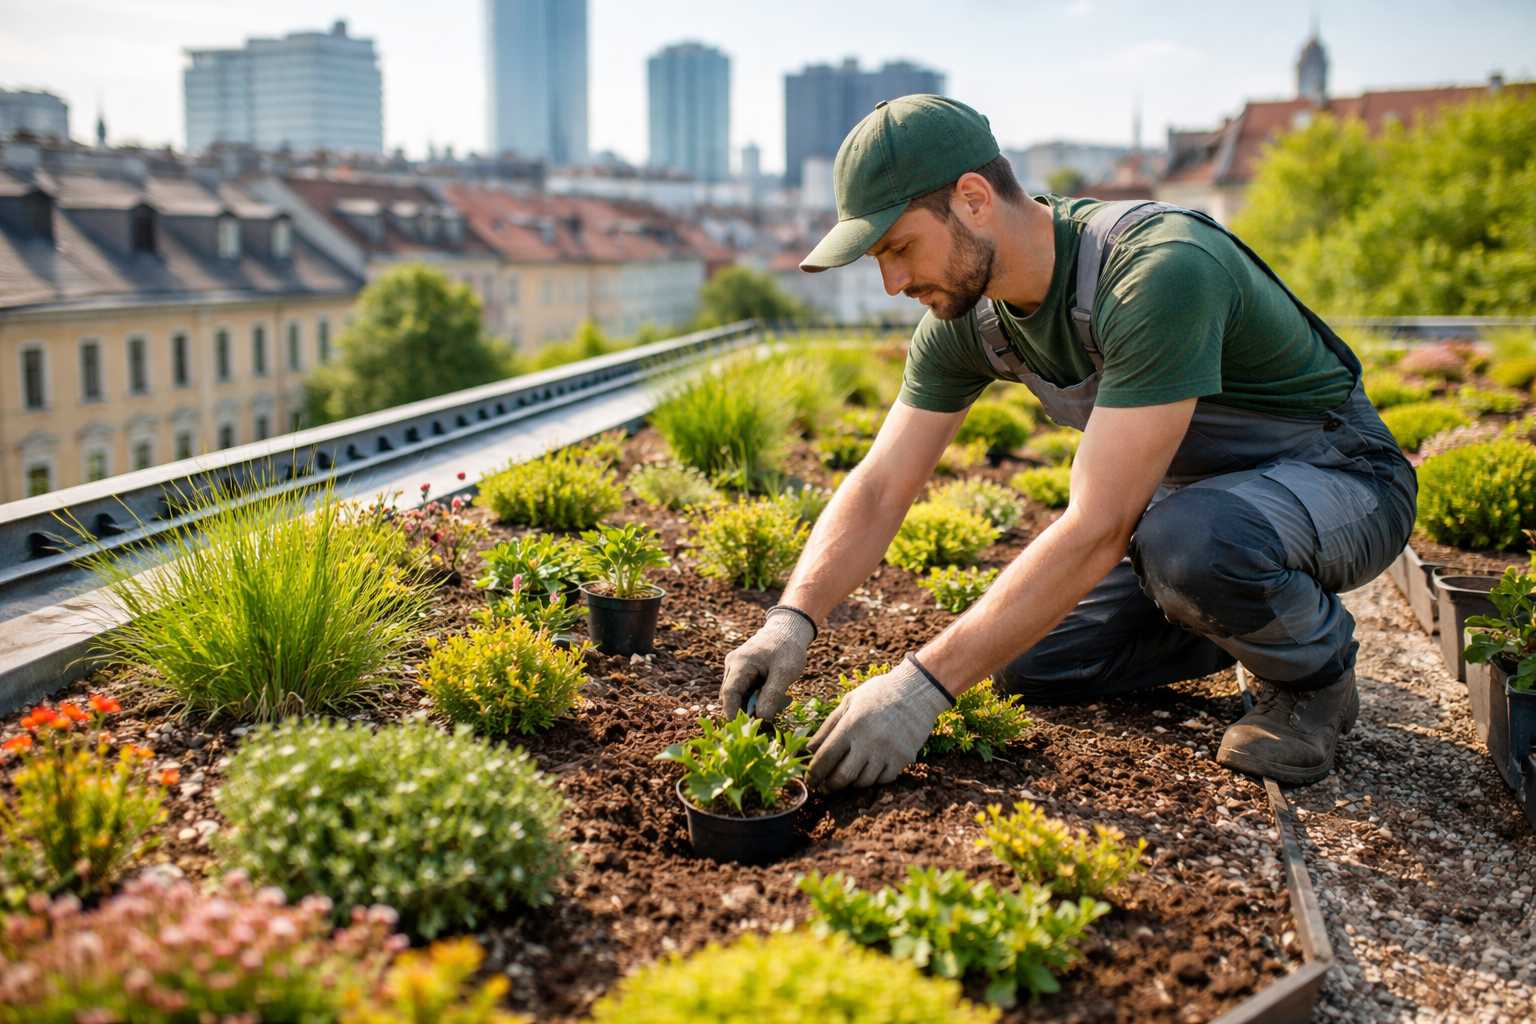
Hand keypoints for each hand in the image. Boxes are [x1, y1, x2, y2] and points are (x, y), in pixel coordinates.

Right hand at [720, 607, 815, 720]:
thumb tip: (761, 718)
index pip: (729, 693)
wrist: (788, 630)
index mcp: (740, 663)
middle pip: (735, 697)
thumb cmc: (787, 649)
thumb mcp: (785, 672)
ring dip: (759, 703)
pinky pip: (747, 691)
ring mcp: (735, 667)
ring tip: (784, 699)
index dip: (733, 713)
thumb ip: (772, 695)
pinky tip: (779, 694)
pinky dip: (760, 697)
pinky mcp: (742, 672)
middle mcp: (733, 665)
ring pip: (741, 696)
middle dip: (752, 709)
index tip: (743, 730)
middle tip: (776, 713)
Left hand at [808, 655, 953, 790]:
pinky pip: (884, 780)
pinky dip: (874, 779)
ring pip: (864, 781)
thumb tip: (808, 750)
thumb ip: (828, 726)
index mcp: (851, 724)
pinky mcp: (904, 758)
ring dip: (853, 782)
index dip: (814, 773)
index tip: (810, 780)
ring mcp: (887, 751)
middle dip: (831, 785)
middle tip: (826, 786)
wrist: (917, 690)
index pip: (825, 757)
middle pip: (843, 776)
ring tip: (849, 775)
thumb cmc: (878, 693)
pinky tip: (870, 770)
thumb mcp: (849, 701)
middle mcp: (868, 741)